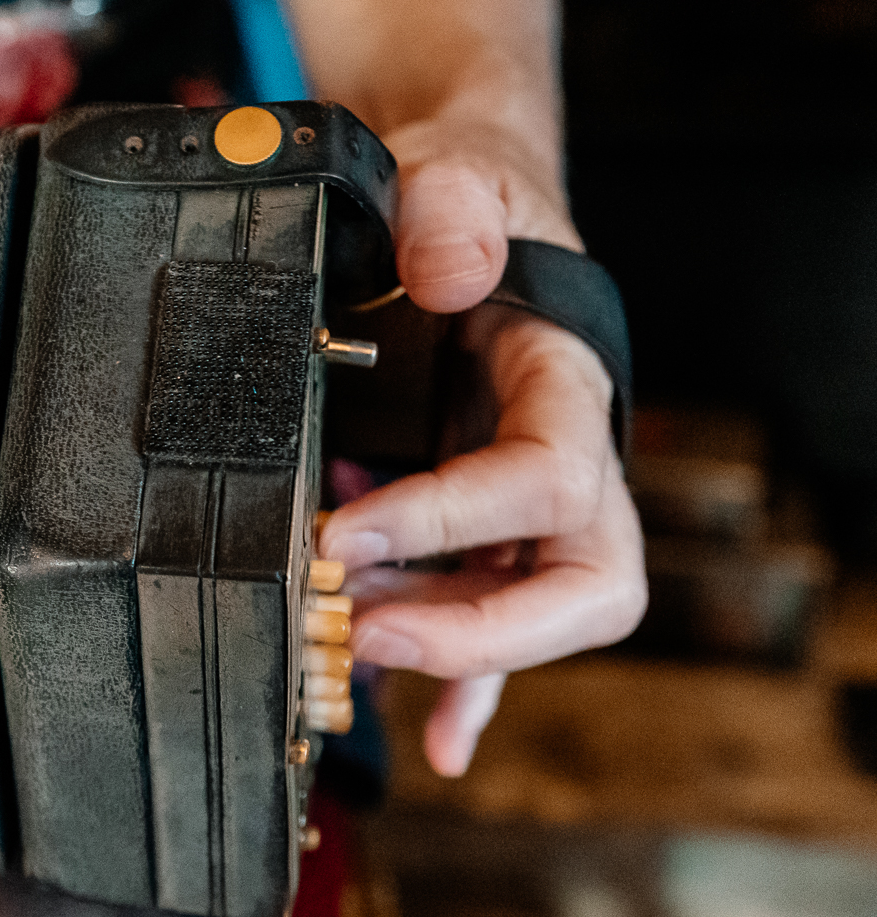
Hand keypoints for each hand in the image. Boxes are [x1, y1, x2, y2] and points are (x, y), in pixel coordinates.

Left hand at [320, 118, 647, 776]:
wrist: (456, 221)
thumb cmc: (464, 205)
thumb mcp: (456, 176)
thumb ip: (452, 209)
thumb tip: (446, 270)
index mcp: (565, 386)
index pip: (544, 478)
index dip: (454, 519)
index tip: (344, 534)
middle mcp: (565, 461)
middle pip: (582, 584)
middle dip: (482, 629)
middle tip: (366, 632)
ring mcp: (529, 511)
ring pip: (524, 614)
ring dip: (438, 647)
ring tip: (334, 641)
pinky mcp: (486, 537)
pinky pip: (497, 630)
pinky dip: (469, 688)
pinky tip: (438, 740)